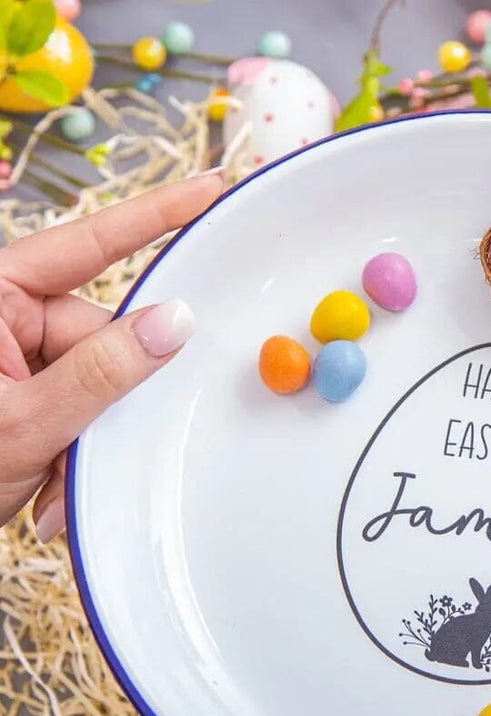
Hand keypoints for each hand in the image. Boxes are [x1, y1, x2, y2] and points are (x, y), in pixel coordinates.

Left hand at [0, 173, 224, 540]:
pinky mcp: (23, 392)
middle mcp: (3, 317)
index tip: (207, 190)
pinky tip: (48, 487)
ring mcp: (14, 357)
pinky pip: (79, 409)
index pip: (84, 246)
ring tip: (55, 483)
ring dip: (87, 438)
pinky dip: (73, 451)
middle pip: (100, 336)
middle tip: (94, 446)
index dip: (154, 216)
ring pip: (96, 383)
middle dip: (107, 399)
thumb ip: (103, 372)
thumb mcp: (23, 423)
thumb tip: (172, 324)